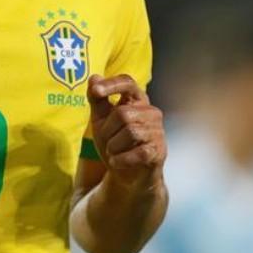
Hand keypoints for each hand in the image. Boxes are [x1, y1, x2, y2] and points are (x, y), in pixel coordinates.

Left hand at [87, 74, 166, 189]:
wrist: (127, 174)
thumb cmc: (115, 142)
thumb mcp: (101, 119)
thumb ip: (97, 100)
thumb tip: (94, 77)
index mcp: (136, 101)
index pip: (128, 83)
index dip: (112, 84)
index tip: (96, 91)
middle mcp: (151, 112)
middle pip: (122, 113)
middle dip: (107, 131)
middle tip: (106, 142)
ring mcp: (157, 131)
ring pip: (130, 132)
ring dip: (113, 146)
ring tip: (113, 152)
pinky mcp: (159, 151)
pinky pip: (138, 152)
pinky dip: (121, 159)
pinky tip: (116, 162)